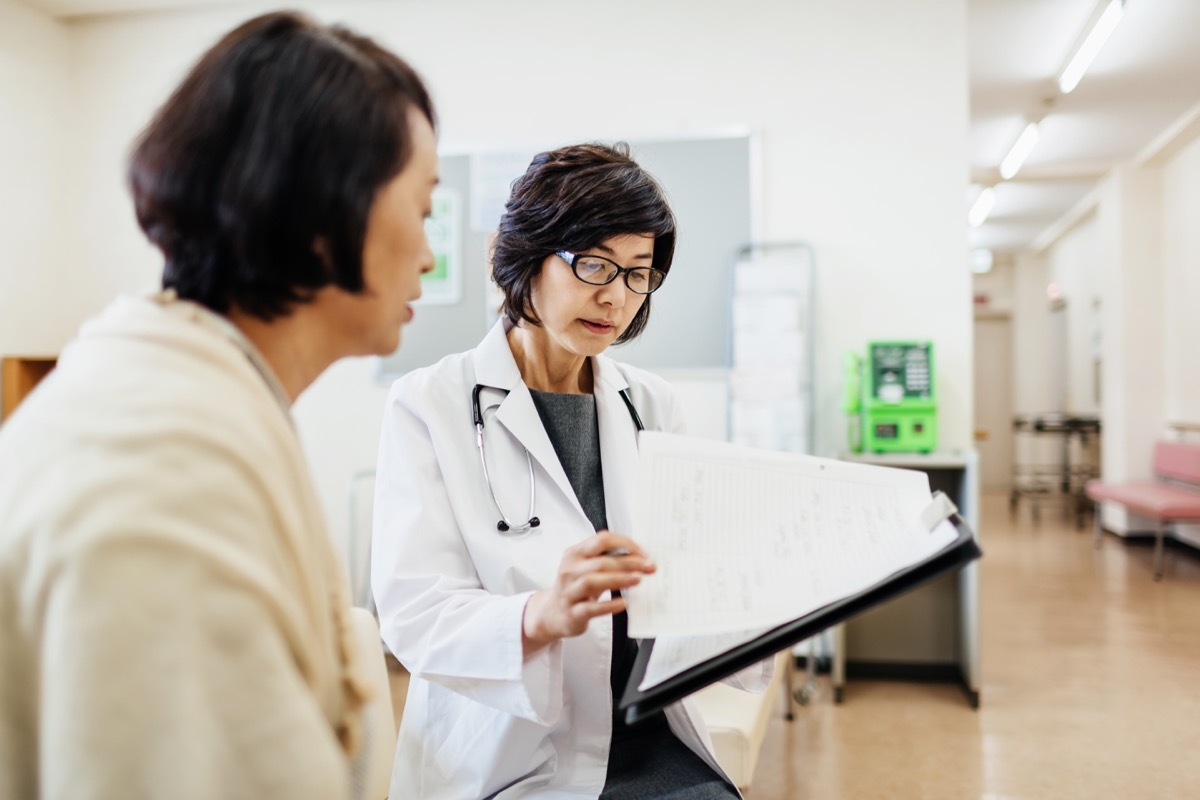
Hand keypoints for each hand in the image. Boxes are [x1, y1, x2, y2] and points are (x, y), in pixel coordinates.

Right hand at [522, 530, 655, 656]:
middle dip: (629, 562)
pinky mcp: (572, 613)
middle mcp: (570, 570)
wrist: (552, 613)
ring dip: (618, 579)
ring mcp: (569, 592)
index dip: (625, 544)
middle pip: (601, 561)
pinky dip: (608, 605)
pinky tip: (622, 603)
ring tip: (638, 579)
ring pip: (593, 581)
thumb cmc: (575, 588)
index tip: (643, 553)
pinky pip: (590, 608)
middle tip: (649, 566)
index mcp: (575, 554)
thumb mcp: (587, 568)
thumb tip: (640, 556)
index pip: (601, 540)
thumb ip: (608, 560)